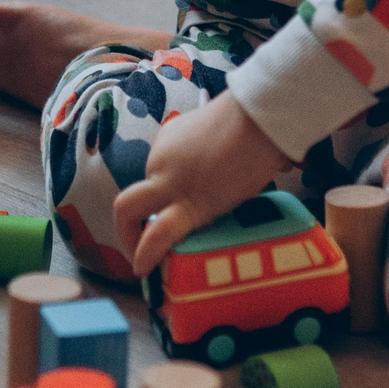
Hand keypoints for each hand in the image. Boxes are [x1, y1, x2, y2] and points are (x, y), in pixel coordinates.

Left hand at [113, 93, 290, 276]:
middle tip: (142, 245)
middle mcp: (159, 161)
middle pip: (131, 199)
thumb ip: (225, 152)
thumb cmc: (255, 122)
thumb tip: (260, 167)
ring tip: (142, 264)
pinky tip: (144, 269)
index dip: (163, 201)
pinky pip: (158, 234)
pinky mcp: (189, 204)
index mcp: (168, 141)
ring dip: (131, 241)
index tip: (175, 216)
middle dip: (129, 227)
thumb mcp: (225, 133)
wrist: (259, 118)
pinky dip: (146, 254)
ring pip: (129, 213)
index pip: (156, 176)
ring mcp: (169, 181)